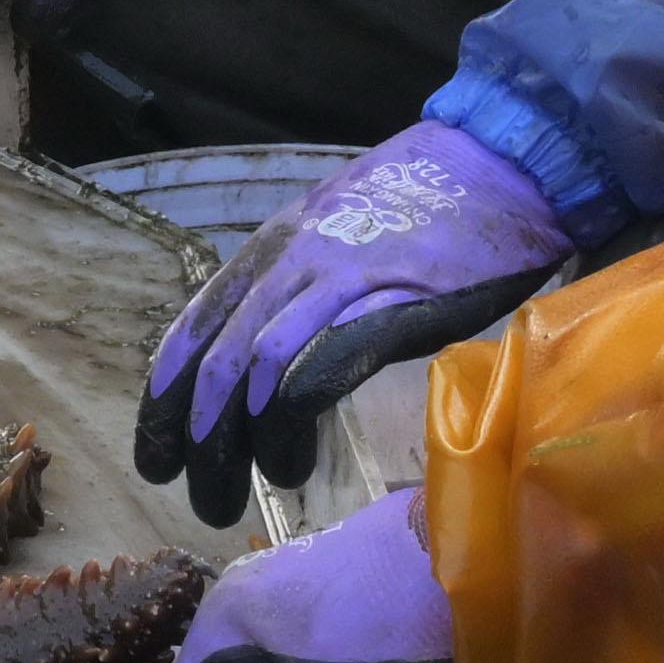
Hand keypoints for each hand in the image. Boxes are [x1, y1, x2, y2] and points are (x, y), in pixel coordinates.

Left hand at [141, 115, 571, 517]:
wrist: (506, 161)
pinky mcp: (384, 303)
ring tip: (248, 492)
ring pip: (249, 368)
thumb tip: (278, 356)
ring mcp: (334, 278)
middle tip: (199, 500)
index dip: (166, 398)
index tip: (157, 453)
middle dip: (194, 439)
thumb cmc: (436, 206)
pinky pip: (313, 365)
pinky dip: (287, 418)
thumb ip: (308, 285)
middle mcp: (289, 259)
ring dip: (236, 442)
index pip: (195, 326)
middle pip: (213, 360)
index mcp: (275, 244)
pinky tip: (291, 459)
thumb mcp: (347, 235)